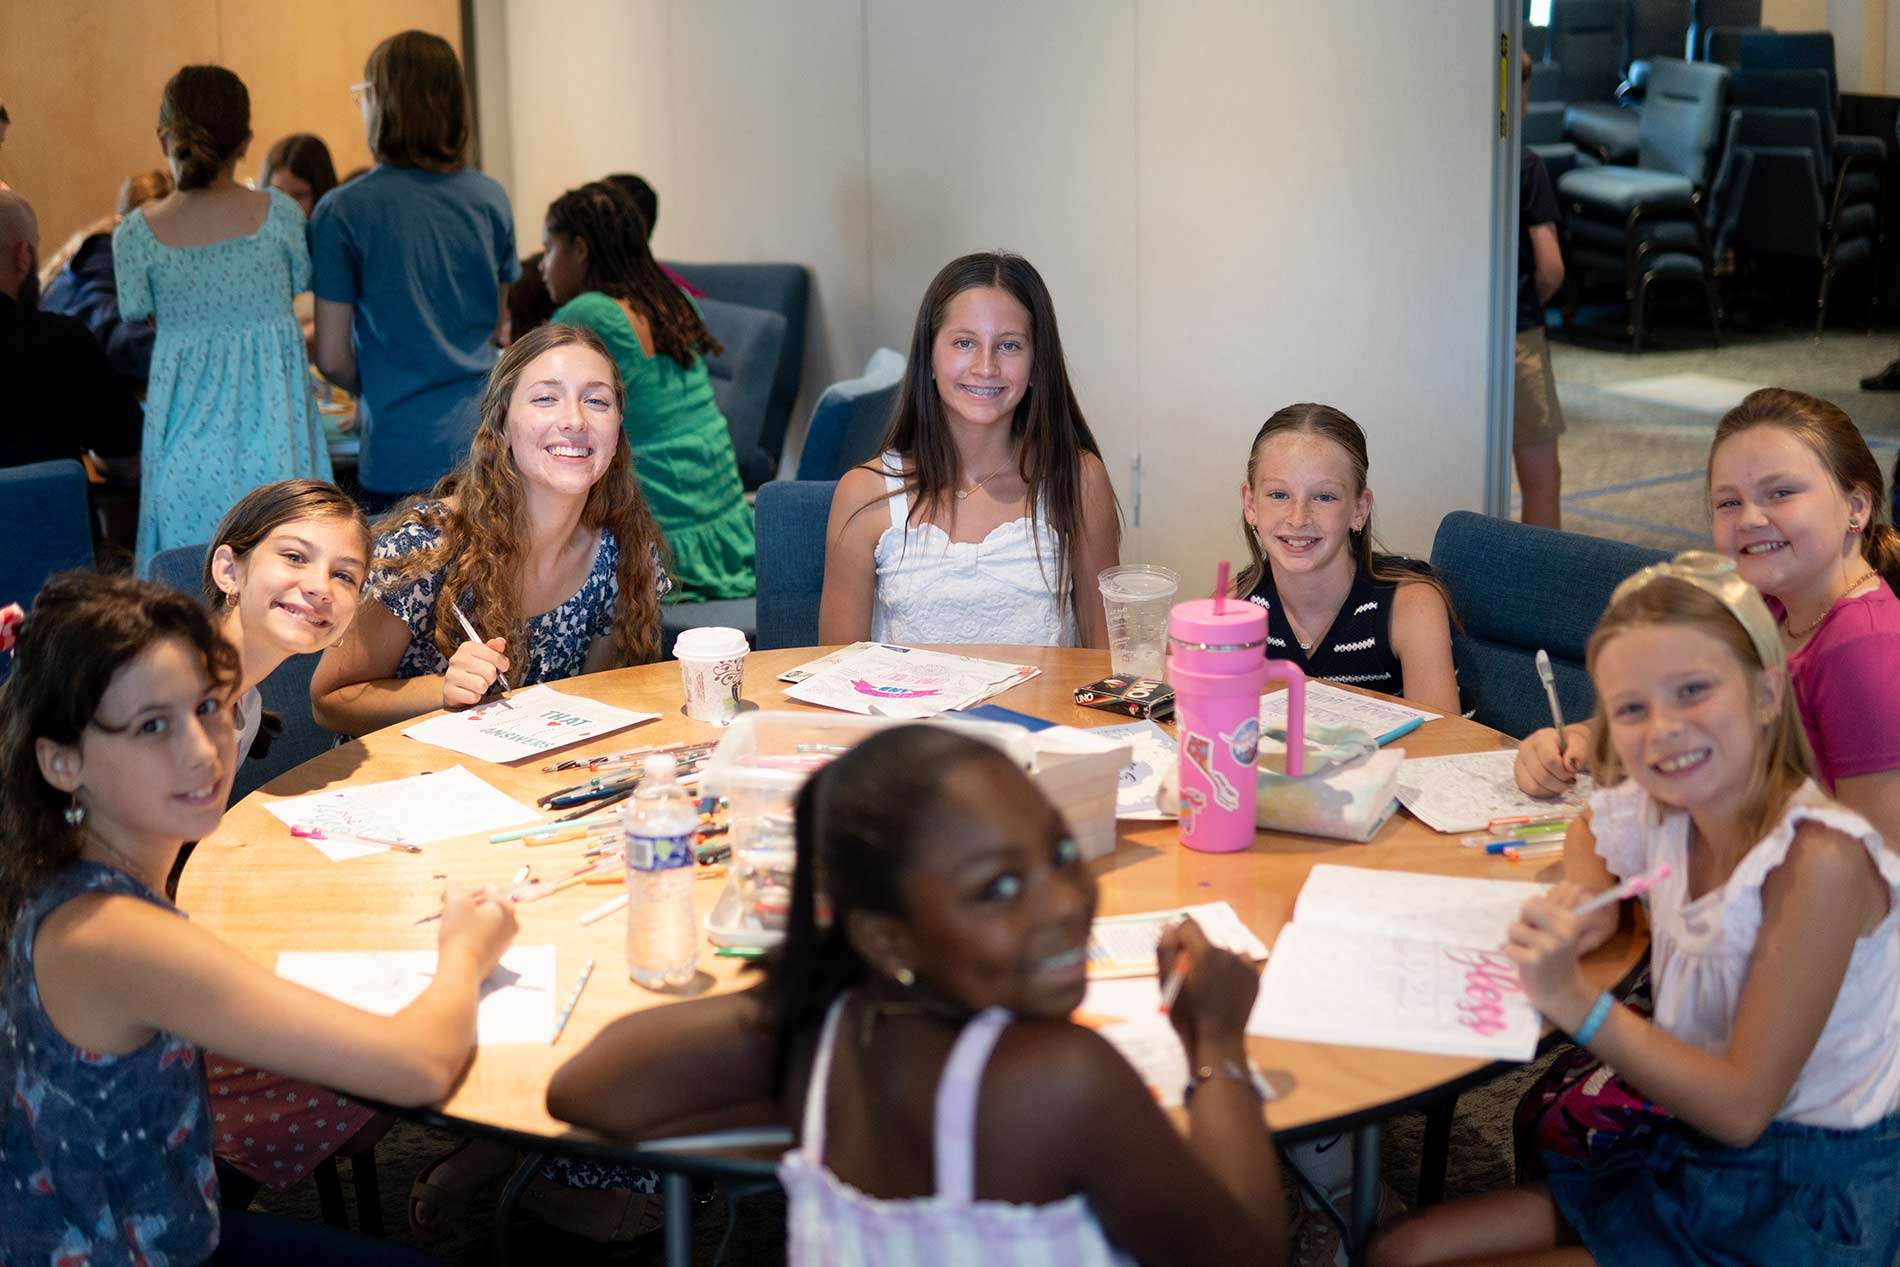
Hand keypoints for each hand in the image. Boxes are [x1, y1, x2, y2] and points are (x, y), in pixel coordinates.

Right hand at [436, 882, 517, 979]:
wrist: (462, 969)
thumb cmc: (460, 933)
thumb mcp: (454, 901)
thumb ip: (454, 889)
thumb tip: (453, 891)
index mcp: (507, 907)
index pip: (488, 888)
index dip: (467, 892)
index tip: (453, 902)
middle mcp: (512, 923)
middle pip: (488, 905)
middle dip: (468, 907)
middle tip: (452, 914)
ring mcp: (506, 940)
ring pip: (485, 921)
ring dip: (469, 921)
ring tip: (454, 928)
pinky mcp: (496, 954)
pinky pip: (484, 937)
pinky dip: (472, 936)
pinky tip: (460, 941)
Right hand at [443, 637, 508, 707]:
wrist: (454, 687)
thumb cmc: (474, 670)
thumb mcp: (485, 657)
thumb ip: (494, 649)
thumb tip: (500, 642)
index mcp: (467, 647)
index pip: (495, 655)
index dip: (502, 664)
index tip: (500, 667)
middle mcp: (457, 659)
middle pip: (490, 671)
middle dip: (491, 678)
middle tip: (485, 677)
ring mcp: (451, 675)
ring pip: (481, 685)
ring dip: (483, 688)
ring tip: (477, 685)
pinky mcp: (449, 691)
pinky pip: (473, 697)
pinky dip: (475, 697)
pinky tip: (469, 692)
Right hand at [1158, 917, 1261, 1060]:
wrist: (1217, 1042)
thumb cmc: (1186, 1015)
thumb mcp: (1166, 982)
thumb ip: (1165, 949)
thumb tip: (1170, 924)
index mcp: (1205, 952)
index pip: (1188, 924)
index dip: (1179, 938)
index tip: (1177, 958)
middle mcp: (1228, 952)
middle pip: (1205, 940)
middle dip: (1196, 952)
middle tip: (1192, 980)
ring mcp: (1244, 965)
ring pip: (1223, 951)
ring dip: (1213, 961)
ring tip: (1209, 988)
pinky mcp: (1255, 977)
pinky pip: (1240, 963)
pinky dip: (1231, 970)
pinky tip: (1224, 989)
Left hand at [1504, 894, 1592, 1026]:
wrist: (1559, 990)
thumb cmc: (1557, 955)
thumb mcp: (1562, 928)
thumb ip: (1562, 905)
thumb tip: (1570, 884)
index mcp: (1571, 919)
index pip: (1538, 899)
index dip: (1533, 913)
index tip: (1542, 927)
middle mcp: (1563, 930)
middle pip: (1527, 907)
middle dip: (1524, 921)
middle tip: (1533, 938)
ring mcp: (1549, 946)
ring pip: (1514, 928)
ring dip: (1516, 940)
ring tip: (1530, 951)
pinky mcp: (1534, 961)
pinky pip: (1508, 948)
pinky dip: (1512, 954)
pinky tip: (1526, 963)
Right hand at [1514, 723, 1590, 795]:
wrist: (1564, 745)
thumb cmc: (1572, 745)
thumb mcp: (1580, 743)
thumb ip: (1577, 752)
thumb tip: (1569, 765)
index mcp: (1541, 737)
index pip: (1550, 760)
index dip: (1564, 772)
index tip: (1573, 772)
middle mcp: (1526, 748)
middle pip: (1542, 776)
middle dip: (1560, 783)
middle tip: (1569, 779)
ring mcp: (1519, 762)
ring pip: (1534, 786)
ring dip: (1552, 789)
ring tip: (1561, 783)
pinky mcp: (1518, 774)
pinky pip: (1529, 790)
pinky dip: (1544, 792)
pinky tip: (1553, 786)